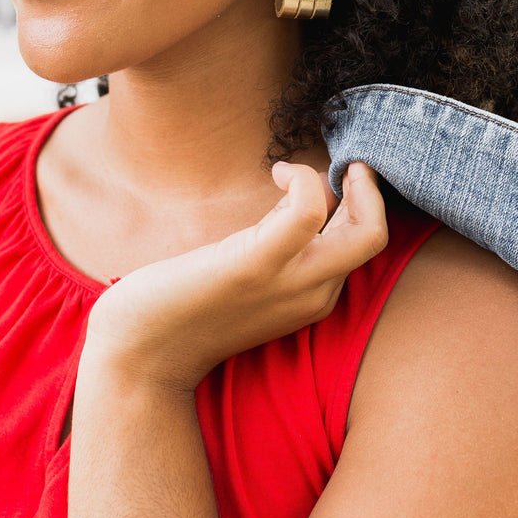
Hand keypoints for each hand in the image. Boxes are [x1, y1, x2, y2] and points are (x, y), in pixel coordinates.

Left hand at [81, 161, 389, 392]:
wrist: (141, 353)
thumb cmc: (184, 307)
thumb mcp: (248, 272)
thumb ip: (278, 242)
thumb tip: (299, 198)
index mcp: (314, 297)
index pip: (363, 245)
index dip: (355, 201)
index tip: (325, 179)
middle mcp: (315, 295)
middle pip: (375, 237)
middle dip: (370, 190)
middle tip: (340, 165)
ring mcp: (291, 283)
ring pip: (366, 230)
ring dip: (349, 183)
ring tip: (295, 171)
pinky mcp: (256, 264)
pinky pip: (308, 210)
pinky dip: (303, 178)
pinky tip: (276, 172)